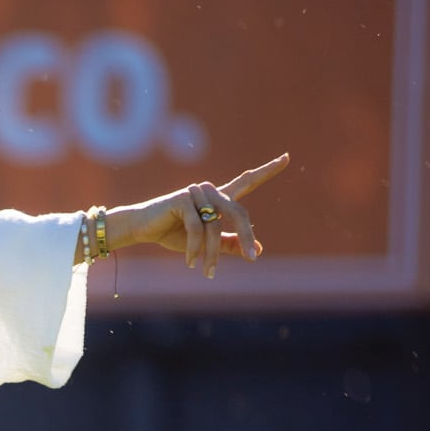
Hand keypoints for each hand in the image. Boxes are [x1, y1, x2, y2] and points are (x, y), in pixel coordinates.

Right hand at [116, 152, 289, 277]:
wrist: (141, 228)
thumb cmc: (172, 234)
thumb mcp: (204, 243)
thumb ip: (229, 244)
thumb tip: (257, 249)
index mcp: (218, 198)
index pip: (247, 181)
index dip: (267, 171)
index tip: (287, 158)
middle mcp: (211, 191)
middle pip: (239, 212)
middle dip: (246, 236)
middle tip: (252, 259)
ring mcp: (197, 193)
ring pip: (216, 227)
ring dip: (212, 253)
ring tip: (208, 272)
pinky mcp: (183, 199)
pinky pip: (197, 229)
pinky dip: (195, 249)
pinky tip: (190, 263)